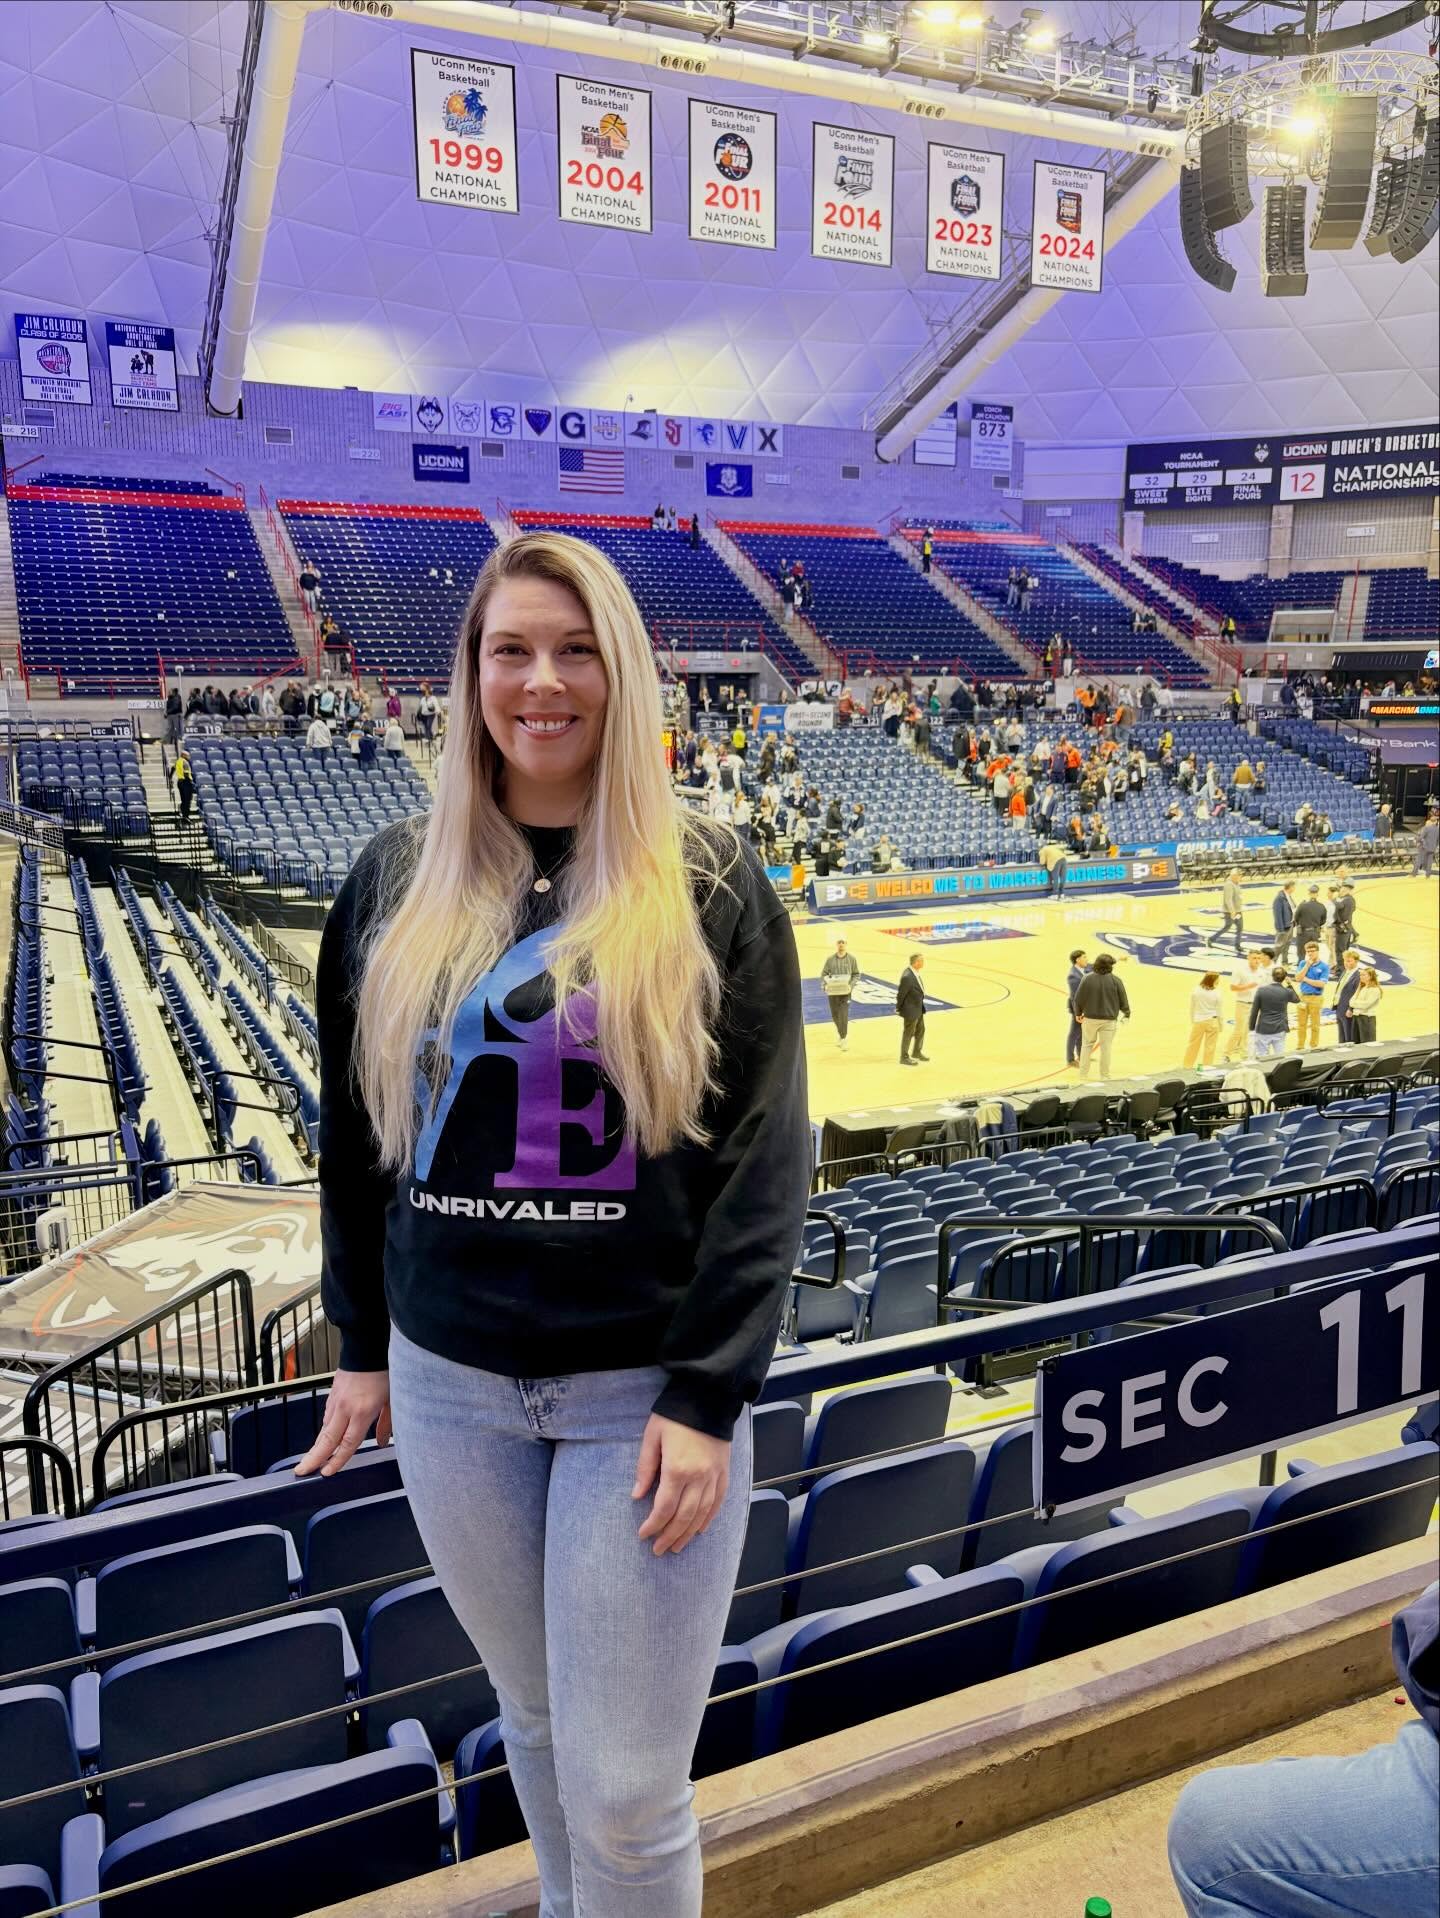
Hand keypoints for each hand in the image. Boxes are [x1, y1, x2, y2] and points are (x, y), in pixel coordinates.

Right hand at [294, 1368, 391, 1476]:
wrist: (367, 1346)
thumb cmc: (383, 1371)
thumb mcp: (392, 1399)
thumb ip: (386, 1423)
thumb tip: (383, 1442)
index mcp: (362, 1411)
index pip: (348, 1443)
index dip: (337, 1460)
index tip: (327, 1473)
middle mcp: (346, 1408)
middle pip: (327, 1439)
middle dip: (313, 1458)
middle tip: (302, 1471)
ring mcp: (336, 1400)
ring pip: (325, 1428)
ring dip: (318, 1445)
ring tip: (311, 1460)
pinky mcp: (332, 1393)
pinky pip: (327, 1416)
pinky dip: (325, 1428)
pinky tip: (326, 1436)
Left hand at [632, 1414, 730, 1554]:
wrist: (708, 1397)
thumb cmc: (674, 1415)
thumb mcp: (652, 1437)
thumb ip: (645, 1468)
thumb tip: (637, 1495)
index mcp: (677, 1469)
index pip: (664, 1508)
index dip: (653, 1525)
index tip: (643, 1535)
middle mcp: (699, 1478)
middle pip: (684, 1517)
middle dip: (670, 1536)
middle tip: (658, 1550)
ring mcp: (714, 1476)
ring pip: (702, 1514)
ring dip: (688, 1533)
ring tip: (677, 1546)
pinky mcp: (724, 1472)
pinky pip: (718, 1502)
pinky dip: (709, 1519)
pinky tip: (700, 1529)